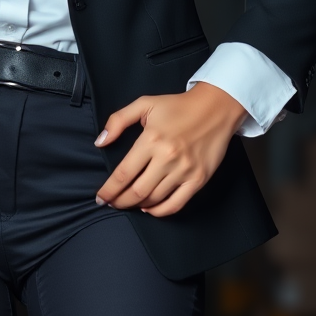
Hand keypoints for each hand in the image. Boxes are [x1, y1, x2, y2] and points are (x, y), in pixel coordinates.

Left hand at [94, 82, 246, 216]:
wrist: (215, 108)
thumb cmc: (177, 106)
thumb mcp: (145, 104)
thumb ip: (118, 120)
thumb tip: (100, 142)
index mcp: (151, 139)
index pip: (123, 173)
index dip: (109, 189)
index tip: (100, 197)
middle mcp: (167, 158)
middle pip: (137, 191)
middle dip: (120, 201)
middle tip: (111, 203)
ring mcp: (184, 171)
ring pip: (154, 199)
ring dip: (137, 205)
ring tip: (128, 203)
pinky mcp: (198, 180)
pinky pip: (176, 204)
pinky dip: (160, 211)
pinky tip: (149, 208)